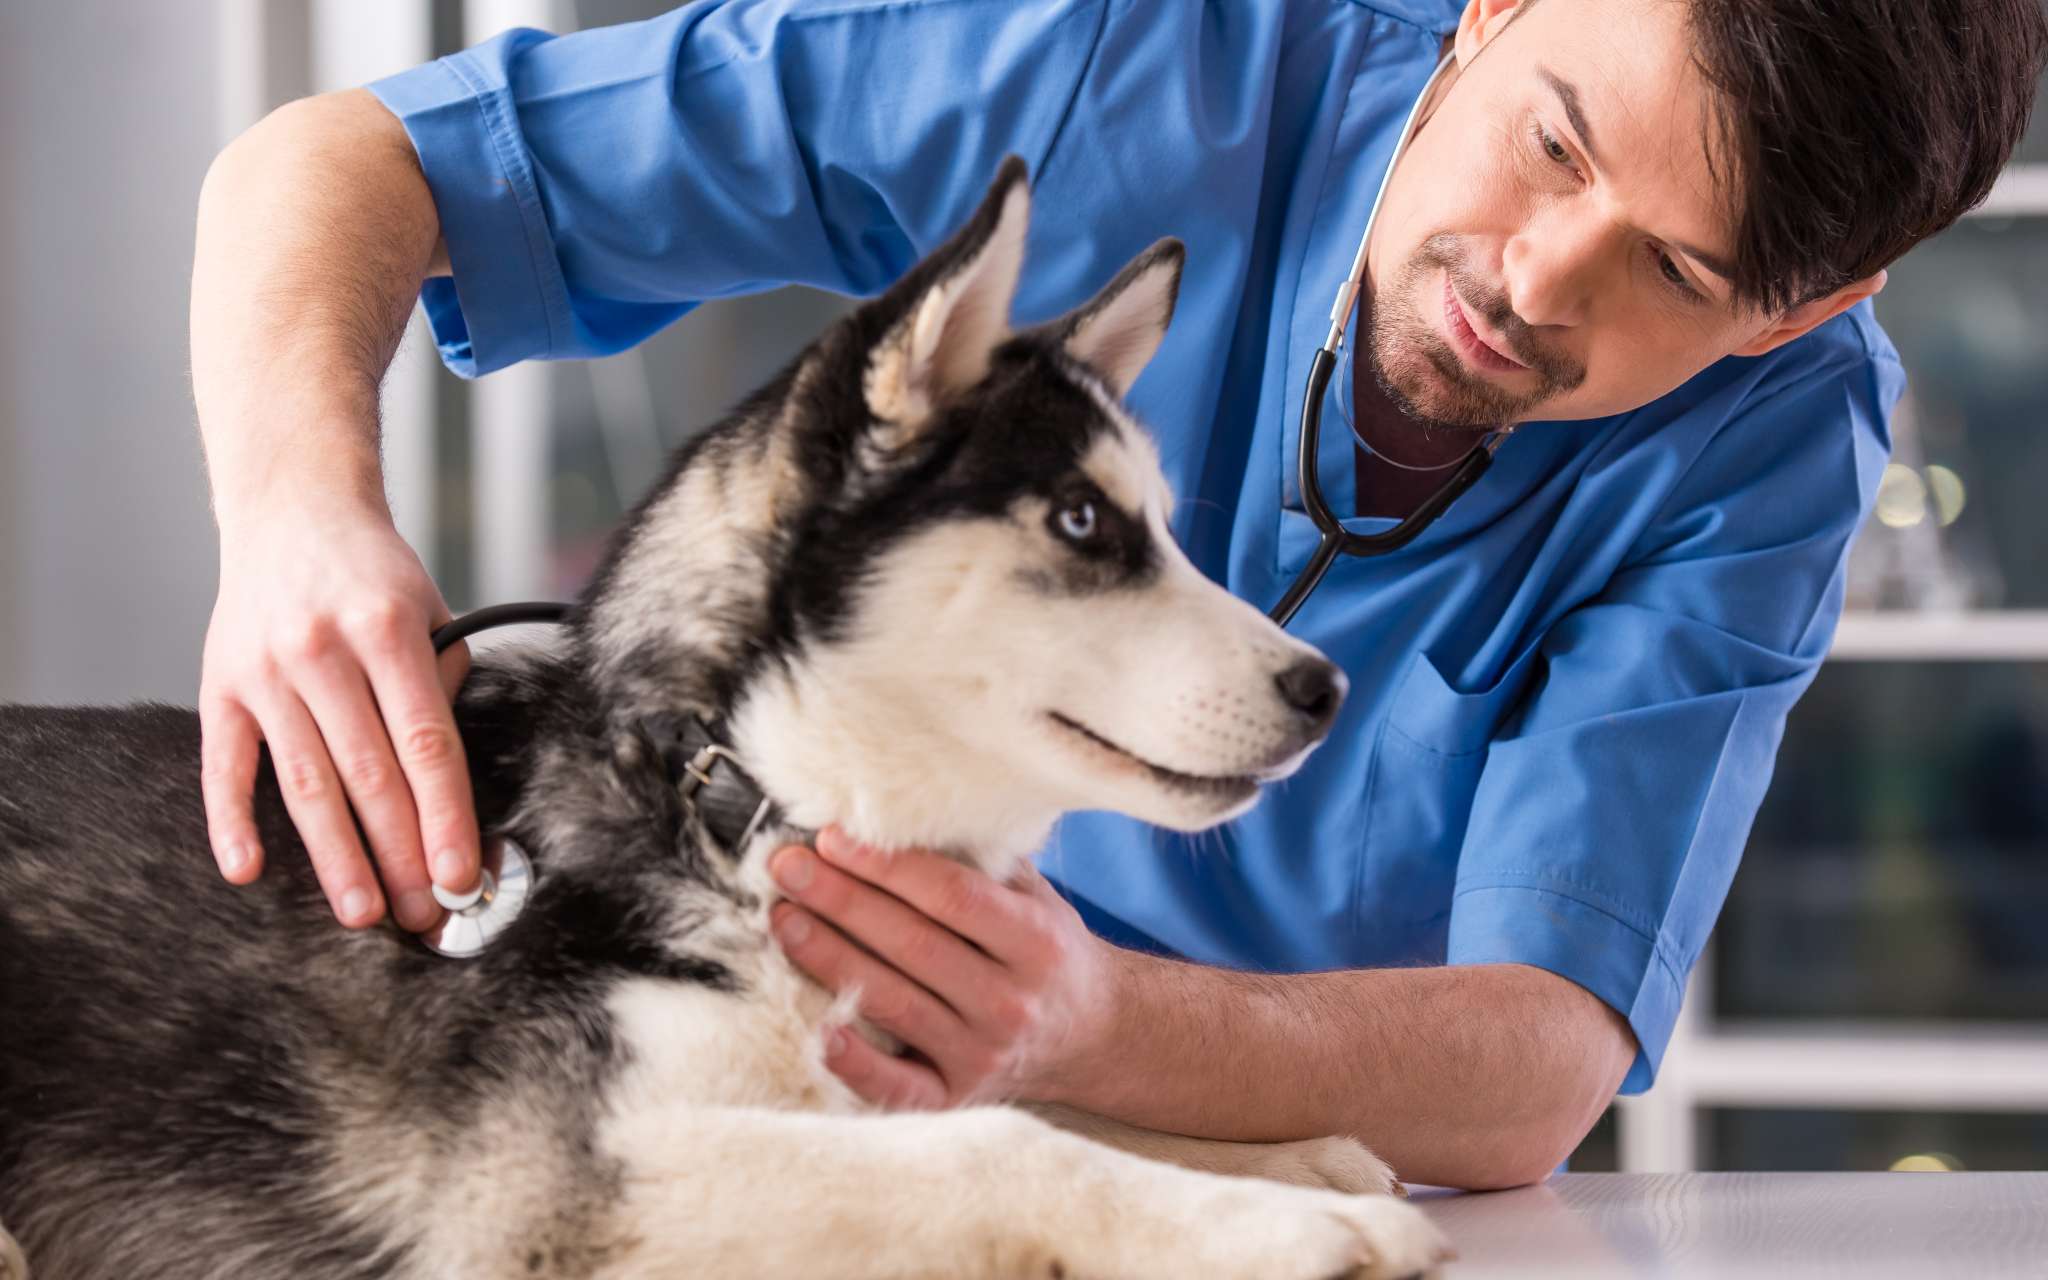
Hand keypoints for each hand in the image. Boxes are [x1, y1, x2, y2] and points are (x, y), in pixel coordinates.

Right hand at [199, 494, 478, 930]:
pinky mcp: (218, 684)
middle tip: (422, 914)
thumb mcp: (431, 609)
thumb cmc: (374, 574)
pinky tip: (249, 871)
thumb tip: (452, 783)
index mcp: (388, 630)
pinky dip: (231, 822)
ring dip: (334, 856)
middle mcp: (323, 651)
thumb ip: (443, 686)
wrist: (293, 510)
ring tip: (363, 911)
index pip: (426, 744)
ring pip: (303, 782)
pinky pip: (224, 765)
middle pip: (368, 774)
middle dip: (399, 854)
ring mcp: (265, 670)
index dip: (445, 817)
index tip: (461, 874)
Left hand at [768, 827, 1119, 1109]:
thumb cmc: (1044, 950)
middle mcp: (1012, 1001)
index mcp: (1035, 941)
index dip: (887, 866)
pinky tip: (817, 1030)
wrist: (1092, 1037)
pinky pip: (898, 1086)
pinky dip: (856, 1062)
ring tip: (783, 919)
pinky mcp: (956, 1100)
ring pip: (894, 1002)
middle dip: (841, 901)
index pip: (952, 896)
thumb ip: (980, 861)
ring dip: (829, 958)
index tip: (833, 837)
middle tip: (787, 867)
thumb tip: (896, 813)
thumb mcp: (1035, 896)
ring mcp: (983, 1056)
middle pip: (913, 944)